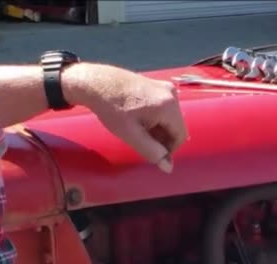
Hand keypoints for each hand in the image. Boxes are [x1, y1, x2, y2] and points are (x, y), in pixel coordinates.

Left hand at [64, 62, 186, 172]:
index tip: (151, 152)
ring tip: (137, 129)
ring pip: (169, 118)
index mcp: (168, 106)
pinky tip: (137, 119)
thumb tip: (168, 168)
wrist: (96, 82)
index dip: (168, 149)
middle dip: (162, 138)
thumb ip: (152, 152)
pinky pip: (163, 108)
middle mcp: (171, 94)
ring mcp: (164, 87)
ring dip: (158, 128)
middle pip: (176, 126)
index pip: (180, 136)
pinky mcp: (156, 85)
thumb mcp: (131, 135)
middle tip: (141, 141)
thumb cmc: (112, 108)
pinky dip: (154, 118)